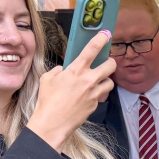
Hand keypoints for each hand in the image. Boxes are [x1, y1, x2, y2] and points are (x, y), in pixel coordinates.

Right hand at [27, 31, 115, 151]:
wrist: (52, 123)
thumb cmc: (48, 101)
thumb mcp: (47, 79)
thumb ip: (57, 71)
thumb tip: (63, 70)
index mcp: (76, 70)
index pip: (92, 49)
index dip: (101, 39)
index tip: (106, 34)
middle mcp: (88, 80)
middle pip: (110, 65)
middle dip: (110, 63)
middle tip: (106, 63)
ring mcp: (94, 93)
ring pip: (110, 82)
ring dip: (106, 80)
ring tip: (98, 82)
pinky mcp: (95, 105)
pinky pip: (102, 96)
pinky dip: (98, 94)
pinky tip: (89, 97)